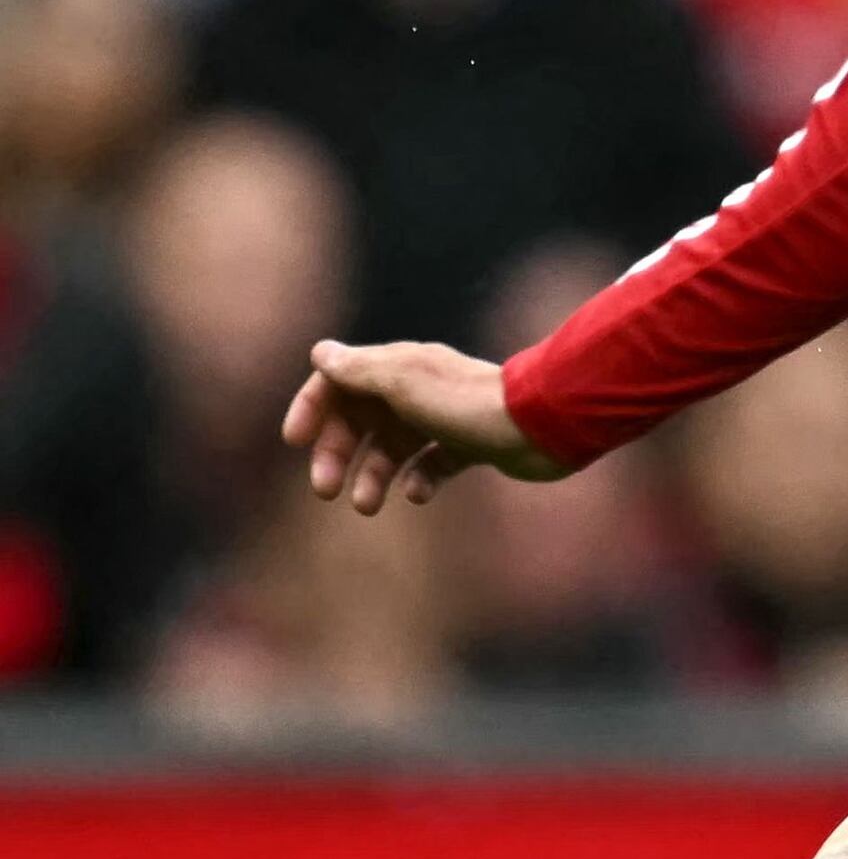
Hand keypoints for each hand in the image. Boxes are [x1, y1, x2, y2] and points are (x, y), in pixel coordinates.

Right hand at [284, 338, 561, 514]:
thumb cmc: (468, 402)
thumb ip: (360, 370)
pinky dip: (419, 480)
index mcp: (399, 367)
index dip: (313, 406)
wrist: (542, 425)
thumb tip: (321, 352)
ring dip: (373, 476)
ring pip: (393, 447)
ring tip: (366, 506)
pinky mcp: (471, 444)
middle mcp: (419, 389)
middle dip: (337, 453)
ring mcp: (445, 417)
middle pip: (361, 420)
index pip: (340, 381)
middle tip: (325, 489)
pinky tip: (417, 494)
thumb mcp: (404, 383)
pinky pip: (432, 464)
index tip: (294, 440)